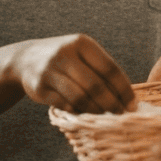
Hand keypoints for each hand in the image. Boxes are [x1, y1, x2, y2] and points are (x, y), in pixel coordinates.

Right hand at [11, 34, 135, 113]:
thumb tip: (127, 97)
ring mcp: (50, 70)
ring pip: (80, 97)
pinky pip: (64, 105)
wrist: (26, 58)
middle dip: (112, 103)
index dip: (123, 89)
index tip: (133, 104)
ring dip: (96, 110)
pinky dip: (77, 112)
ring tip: (105, 117)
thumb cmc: (65, 59)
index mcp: (82, 43)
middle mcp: (65, 53)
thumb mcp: (82, 54)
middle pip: (96, 85)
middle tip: (121, 115)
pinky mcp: (39, 87)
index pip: (110, 68)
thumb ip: (101, 69)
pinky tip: (85, 115)